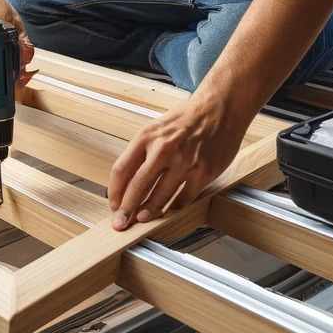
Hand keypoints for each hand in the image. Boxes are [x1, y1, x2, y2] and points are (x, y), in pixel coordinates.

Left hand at [107, 96, 247, 229]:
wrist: (218, 109)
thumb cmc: (185, 119)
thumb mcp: (156, 128)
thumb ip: (142, 152)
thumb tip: (127, 181)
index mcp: (146, 136)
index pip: (122, 169)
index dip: (115, 191)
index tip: (113, 204)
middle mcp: (163, 149)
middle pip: (138, 186)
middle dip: (127, 209)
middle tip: (121, 223)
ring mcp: (184, 162)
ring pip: (160, 196)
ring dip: (149, 211)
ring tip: (142, 219)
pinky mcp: (203, 172)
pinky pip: (184, 198)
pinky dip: (174, 208)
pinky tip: (168, 212)